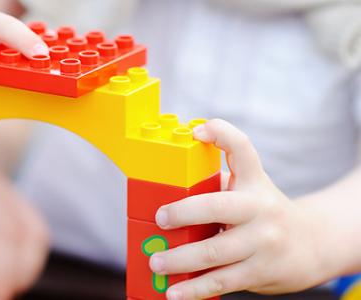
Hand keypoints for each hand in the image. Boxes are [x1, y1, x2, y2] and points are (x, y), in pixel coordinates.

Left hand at [149, 120, 328, 298]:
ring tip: (156, 262)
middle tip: (159, 219)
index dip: (222, 135)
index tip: (198, 131)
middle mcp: (260, 209)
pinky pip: (221, 281)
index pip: (243, 149)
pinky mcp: (260, 271)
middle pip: (217, 206)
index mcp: (254, 182)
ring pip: (214, 251)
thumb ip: (217, 185)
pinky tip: (174, 294)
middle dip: (183, 212)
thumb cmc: (264, 213)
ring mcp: (262, 242)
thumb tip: (165, 189)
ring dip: (179, 259)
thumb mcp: (250, 189)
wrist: (311, 245)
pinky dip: (194, 290)